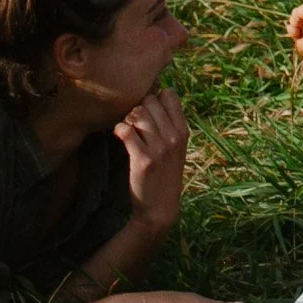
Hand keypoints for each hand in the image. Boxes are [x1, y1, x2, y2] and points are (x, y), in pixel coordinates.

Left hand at [115, 88, 188, 233]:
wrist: (159, 208)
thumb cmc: (165, 175)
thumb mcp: (176, 148)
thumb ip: (170, 125)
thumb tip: (156, 97)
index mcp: (183, 131)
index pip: (170, 95)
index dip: (155, 97)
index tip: (148, 110)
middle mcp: (173, 137)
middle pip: (150, 101)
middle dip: (138, 107)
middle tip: (133, 122)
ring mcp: (159, 148)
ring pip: (138, 113)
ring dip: (128, 118)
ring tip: (127, 129)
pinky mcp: (143, 160)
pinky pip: (126, 131)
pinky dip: (119, 130)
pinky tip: (120, 136)